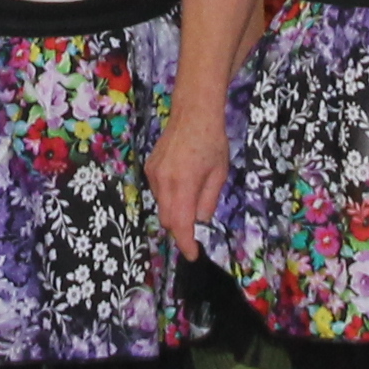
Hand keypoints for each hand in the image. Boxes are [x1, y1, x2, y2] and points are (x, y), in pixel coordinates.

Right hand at [148, 114, 227, 262]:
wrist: (192, 113)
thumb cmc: (212, 141)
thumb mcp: (219, 174)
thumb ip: (207, 201)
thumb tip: (199, 222)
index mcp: (184, 183)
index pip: (180, 223)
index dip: (185, 243)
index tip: (192, 255)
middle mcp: (164, 181)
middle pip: (167, 219)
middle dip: (180, 230)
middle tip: (195, 234)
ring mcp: (153, 174)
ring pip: (161, 207)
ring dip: (174, 213)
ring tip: (191, 201)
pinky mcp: (149, 168)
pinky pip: (158, 193)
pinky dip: (169, 198)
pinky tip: (182, 185)